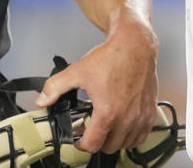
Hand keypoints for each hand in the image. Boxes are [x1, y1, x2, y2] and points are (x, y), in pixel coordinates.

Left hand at [33, 16, 158, 153]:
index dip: (80, 144)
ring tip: (106, 125)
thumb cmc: (112, 57)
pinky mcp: (150, 113)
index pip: (92, 145)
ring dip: (114, 139)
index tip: (78, 138)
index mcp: (108, 113)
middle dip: (96, 140)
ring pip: (125, 144)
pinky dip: (132, 136)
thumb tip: (42, 100)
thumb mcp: (77, 71)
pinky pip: (141, 137)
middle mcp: (127, 119)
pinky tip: (123, 124)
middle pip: (108, 147)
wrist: (135, 45)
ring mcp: (140, 117)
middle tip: (90, 128)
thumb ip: (55, 87)